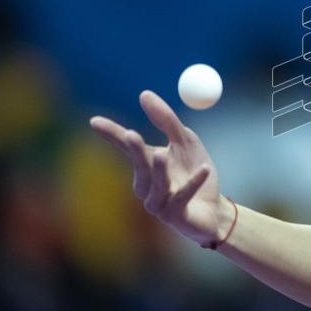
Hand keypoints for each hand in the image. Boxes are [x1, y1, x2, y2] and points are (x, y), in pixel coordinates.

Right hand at [89, 90, 226, 246]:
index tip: (94, 121)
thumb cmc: (197, 174)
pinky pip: (181, 195)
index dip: (111, 134)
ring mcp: (156, 203)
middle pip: (138, 164)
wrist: (216, 210)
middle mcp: (145, 186)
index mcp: (146, 165)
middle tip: (131, 135)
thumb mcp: (186, 142)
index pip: (125, 147)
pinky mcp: (173, 216)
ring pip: (157, 183)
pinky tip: (204, 170)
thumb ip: (167, 121)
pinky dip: (193, 182)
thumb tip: (144, 94)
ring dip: (160, 169)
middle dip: (135, 150)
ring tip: (164, 155)